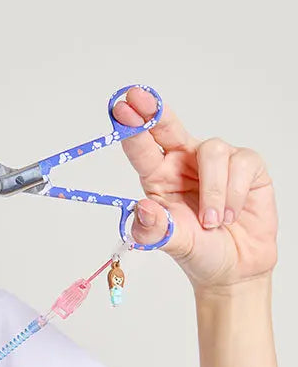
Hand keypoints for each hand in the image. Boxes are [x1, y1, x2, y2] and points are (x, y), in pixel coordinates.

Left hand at [113, 87, 277, 292]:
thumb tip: (140, 208)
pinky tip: (231, 215)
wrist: (234, 267)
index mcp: (157, 175)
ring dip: (212, 191)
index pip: (141, 145)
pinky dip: (233, 195)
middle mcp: (183, 161)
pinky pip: (240, 164)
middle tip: (139, 99)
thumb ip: (153, 229)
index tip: (120, 109)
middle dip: (154, 112)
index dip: (131, 126)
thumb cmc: (196, 248)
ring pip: (211, 151)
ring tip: (211, 222)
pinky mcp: (246, 166)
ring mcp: (215, 162)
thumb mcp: (170, 242)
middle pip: (167, 127)